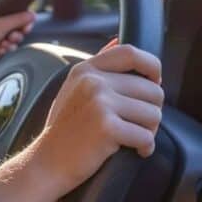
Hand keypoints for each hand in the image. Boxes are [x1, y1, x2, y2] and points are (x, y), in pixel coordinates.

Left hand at [0, 3, 35, 63]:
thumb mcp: (2, 25)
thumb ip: (18, 20)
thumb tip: (32, 15)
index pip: (15, 13)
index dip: (22, 22)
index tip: (26, 28)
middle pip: (13, 27)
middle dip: (15, 35)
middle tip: (13, 38)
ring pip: (8, 38)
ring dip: (9, 43)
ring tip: (5, 45)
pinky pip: (2, 46)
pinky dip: (2, 49)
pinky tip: (0, 50)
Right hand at [0, 42, 162, 201]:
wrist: (47, 162)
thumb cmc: (65, 129)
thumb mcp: (74, 87)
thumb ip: (98, 65)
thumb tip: (117, 40)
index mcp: (87, 69)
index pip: (131, 53)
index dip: (152, 67)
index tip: (153, 84)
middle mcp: (93, 81)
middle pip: (152, 90)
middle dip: (152, 111)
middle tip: (137, 124)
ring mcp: (99, 103)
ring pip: (154, 114)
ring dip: (149, 130)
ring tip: (132, 137)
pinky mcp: (107, 127)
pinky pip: (146, 136)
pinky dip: (145, 147)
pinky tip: (135, 151)